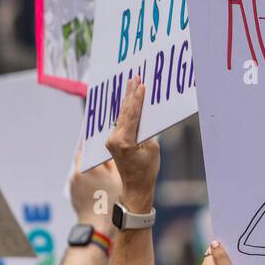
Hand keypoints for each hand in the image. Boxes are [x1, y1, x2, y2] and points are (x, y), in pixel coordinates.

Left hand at [69, 147, 122, 227]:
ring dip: (90, 166)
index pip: (89, 146)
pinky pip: (80, 177)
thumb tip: (111, 152)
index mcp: (90, 167)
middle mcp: (77, 172)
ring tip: (102, 169)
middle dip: (93, 154)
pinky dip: (87, 176)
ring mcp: (72, 182)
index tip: (100, 137)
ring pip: (81, 167)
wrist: (97, 224)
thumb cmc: (111, 202)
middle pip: (84, 156)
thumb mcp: (119, 180)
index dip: (95, 141)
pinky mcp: (72, 190)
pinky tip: (98, 182)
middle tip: (103, 152)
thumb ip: (114, 163)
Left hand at [105, 77, 159, 211]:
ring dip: (127, 101)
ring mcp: (111, 140)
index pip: (131, 115)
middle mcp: (113, 139)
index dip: (137, 99)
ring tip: (130, 85)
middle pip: (123, 112)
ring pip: (120, 115)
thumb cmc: (147, 170)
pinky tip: (127, 102)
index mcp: (123, 141)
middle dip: (130, 94)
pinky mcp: (112, 142)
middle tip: (133, 78)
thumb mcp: (152, 148)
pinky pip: (120, 122)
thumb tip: (145, 116)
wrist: (135, 187)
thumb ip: (147, 131)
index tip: (141, 85)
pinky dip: (125, 111)